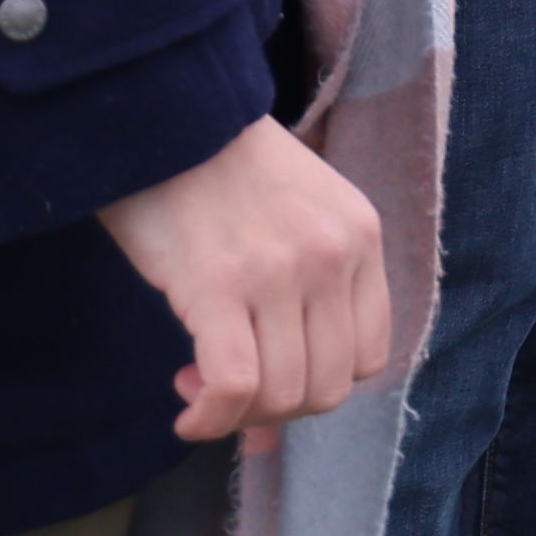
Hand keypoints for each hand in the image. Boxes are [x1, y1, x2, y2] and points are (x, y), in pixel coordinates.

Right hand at [95, 115, 390, 449]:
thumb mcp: (301, 212)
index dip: (318, 384)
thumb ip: (313, 281)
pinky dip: (210, 418)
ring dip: (237, 415)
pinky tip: (187, 411)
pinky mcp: (220, 285)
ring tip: (197, 387)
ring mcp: (280, 271)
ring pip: (282, 395)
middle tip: (229, 389)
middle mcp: (332, 255)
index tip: (272, 376)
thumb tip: (293, 389)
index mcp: (360, 235)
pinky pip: (234, 386)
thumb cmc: (222, 172)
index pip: (369, 357)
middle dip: (277, 410)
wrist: (166, 117)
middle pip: (328, 387)